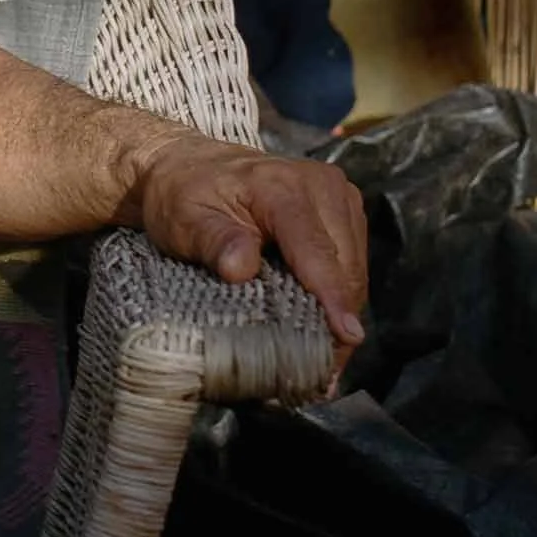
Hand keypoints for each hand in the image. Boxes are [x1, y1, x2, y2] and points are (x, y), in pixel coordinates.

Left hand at [125, 133, 369, 355]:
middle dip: (336, 320)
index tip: (346, 337)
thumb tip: (240, 268)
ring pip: (353, 270)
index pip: (316, 250)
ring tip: (320, 355)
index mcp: (282, 185)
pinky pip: (349, 262)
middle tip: (321, 370)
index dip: (332, 297)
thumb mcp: (184, 218)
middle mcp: (319, 185)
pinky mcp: (340, 210)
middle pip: (345, 267)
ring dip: (340, 311)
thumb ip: (215, 241)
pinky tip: (320, 323)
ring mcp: (335, 196)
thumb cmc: (182, 193)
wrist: (185, 166)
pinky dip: (337, 295)